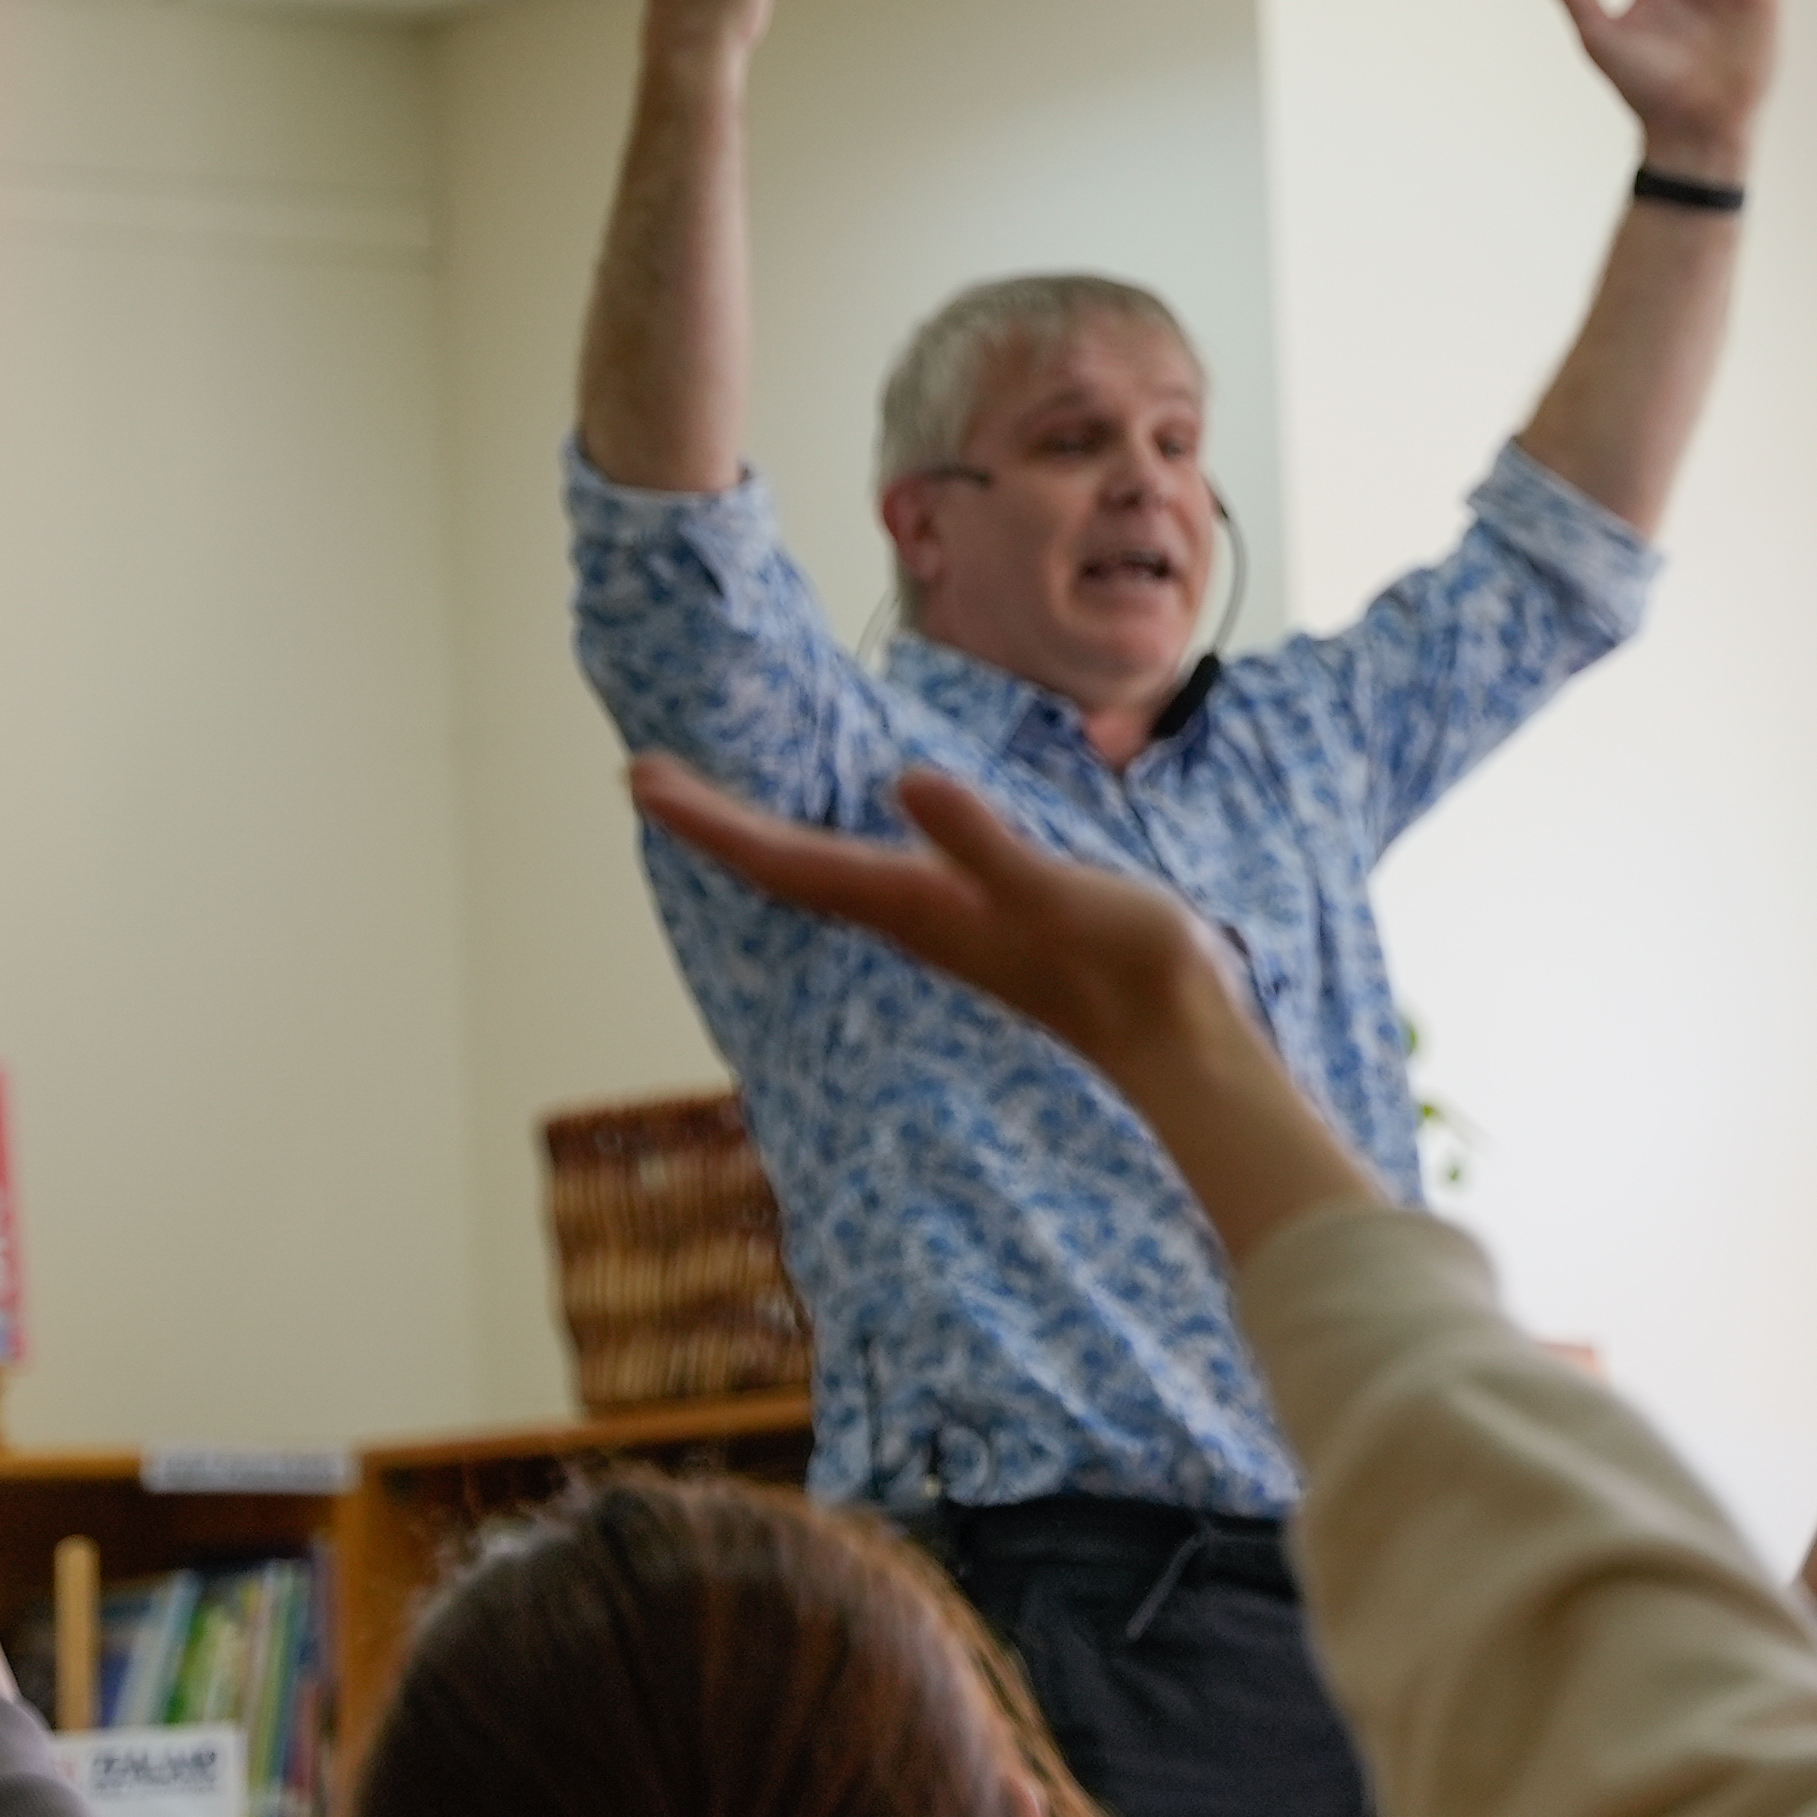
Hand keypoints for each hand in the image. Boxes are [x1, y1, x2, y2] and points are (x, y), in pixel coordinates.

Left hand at [627, 757, 1254, 1098]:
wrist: (1176, 1039)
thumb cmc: (1126, 963)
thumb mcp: (1058, 890)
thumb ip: (982, 843)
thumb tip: (906, 784)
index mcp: (913, 905)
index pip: (787, 860)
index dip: (711, 819)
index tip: (640, 777)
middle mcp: (908, 919)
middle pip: (783, 871)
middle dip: (714, 825)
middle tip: (646, 779)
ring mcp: (936, 927)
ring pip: (817, 880)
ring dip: (758, 843)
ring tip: (709, 807)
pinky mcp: (968, 924)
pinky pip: (863, 883)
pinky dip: (819, 855)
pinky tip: (829, 848)